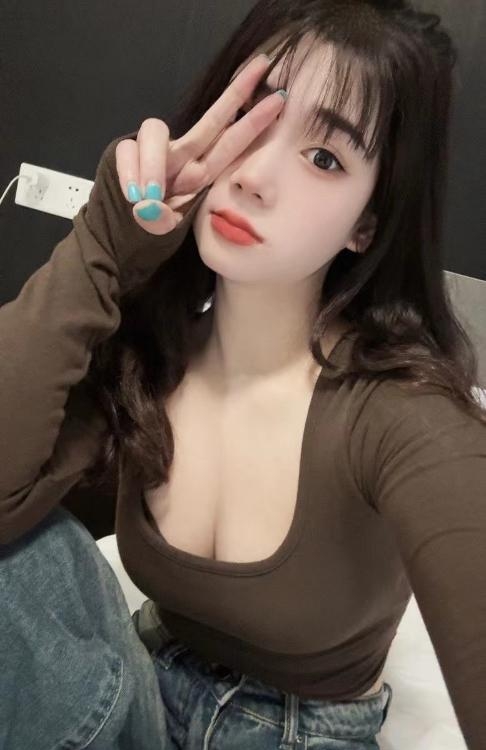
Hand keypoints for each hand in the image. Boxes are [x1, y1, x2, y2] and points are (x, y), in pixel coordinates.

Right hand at [114, 53, 284, 235]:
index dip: (253, 123)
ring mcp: (155, 152)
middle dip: (237, 93)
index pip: (231, 144)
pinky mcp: (126, 150)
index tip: (280, 100)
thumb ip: (162, 221)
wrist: (120, 228)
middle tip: (262, 65)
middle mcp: (183, 157)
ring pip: (155, 131)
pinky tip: (132, 195)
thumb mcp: (163, 228)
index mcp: (201, 174)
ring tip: (148, 196)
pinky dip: (129, 173)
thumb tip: (151, 209)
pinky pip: (127, 151)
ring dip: (153, 163)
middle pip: (211, 120)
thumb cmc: (148, 226)